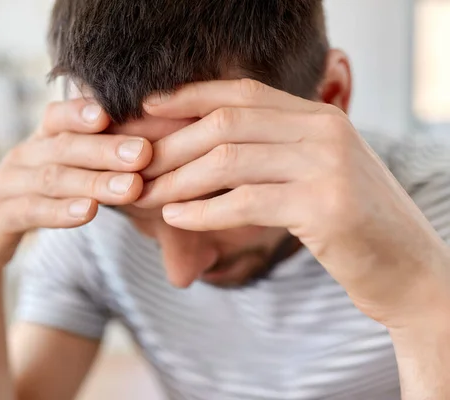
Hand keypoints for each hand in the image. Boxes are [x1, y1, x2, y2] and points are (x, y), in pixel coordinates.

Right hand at [0, 99, 151, 270]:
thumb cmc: (36, 191)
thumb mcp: (57, 167)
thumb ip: (91, 154)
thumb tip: (148, 141)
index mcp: (41, 139)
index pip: (58, 117)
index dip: (81, 112)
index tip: (112, 112)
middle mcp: (24, 155)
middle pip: (65, 147)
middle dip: (106, 149)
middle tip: (144, 153)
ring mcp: (9, 184)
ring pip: (54, 179)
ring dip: (94, 182)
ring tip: (130, 188)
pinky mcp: (0, 216)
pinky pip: (33, 211)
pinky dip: (62, 212)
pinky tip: (90, 212)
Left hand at [136, 79, 449, 326]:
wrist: (410, 272)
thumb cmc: (353, 227)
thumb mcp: (315, 176)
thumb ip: (273, 154)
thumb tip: (207, 151)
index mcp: (319, 116)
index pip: (243, 92)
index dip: (189, 96)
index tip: (147, 108)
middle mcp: (324, 130)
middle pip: (226, 122)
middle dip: (171, 145)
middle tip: (135, 164)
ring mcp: (327, 164)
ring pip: (228, 159)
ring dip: (177, 180)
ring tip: (145, 195)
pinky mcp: (326, 205)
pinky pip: (245, 201)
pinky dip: (202, 211)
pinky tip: (174, 219)